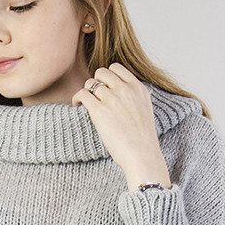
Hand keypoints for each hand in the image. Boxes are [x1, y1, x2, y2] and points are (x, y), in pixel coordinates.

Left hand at [71, 63, 171, 188]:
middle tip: (94, 97)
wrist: (142, 155)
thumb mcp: (147, 111)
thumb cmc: (143, 140)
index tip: (104, 88)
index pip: (116, 68)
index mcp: (138, 88)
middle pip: (101, 73)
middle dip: (95, 83)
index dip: (107, 77)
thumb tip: (141, 92)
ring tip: (85, 104)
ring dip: (86, 92)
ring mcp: (112, 99)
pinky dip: (77, 98)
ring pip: (90, 83)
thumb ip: (140, 98)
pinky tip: (77, 106)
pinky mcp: (99, 111)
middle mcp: (125, 90)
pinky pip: (82, 94)